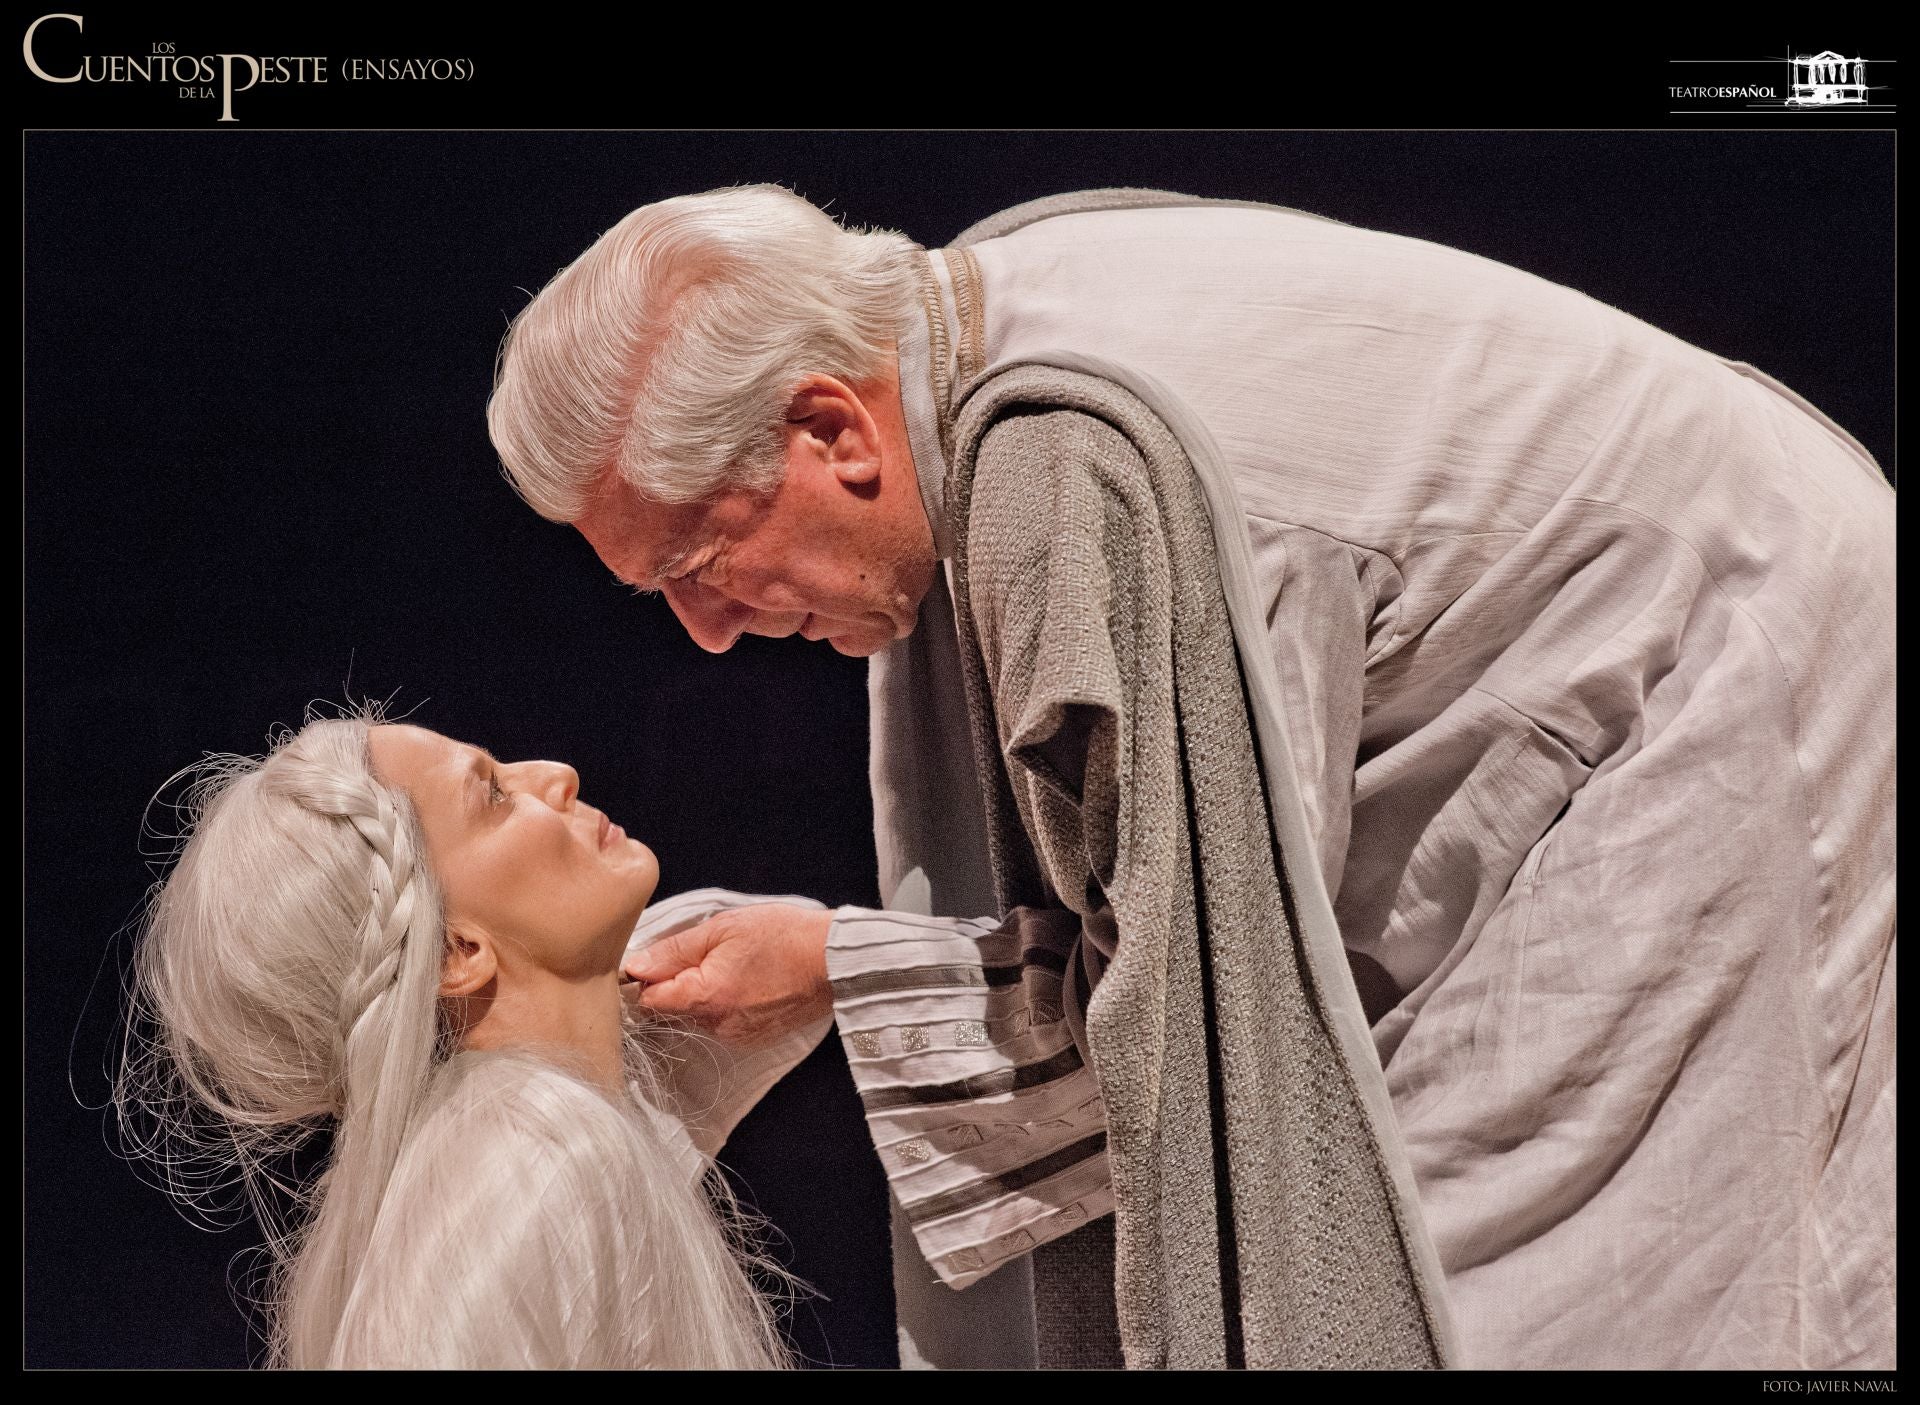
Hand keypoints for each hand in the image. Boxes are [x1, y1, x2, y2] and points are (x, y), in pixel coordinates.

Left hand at [622, 903, 833, 1048]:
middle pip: (672, 1010)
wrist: (833, 961)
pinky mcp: (753, 1040)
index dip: (647, 979)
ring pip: (697, 1017)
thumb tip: (636, 966)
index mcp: (705, 996)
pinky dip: (725, 1006)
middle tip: (705, 956)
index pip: (649, 1000)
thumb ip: (675, 950)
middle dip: (678, 984)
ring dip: (703, 995)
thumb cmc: (782, 936)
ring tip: (731, 967)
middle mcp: (717, 1024)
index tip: (658, 961)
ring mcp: (736, 1036)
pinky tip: (746, 984)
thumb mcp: (723, 928)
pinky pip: (722, 1024)